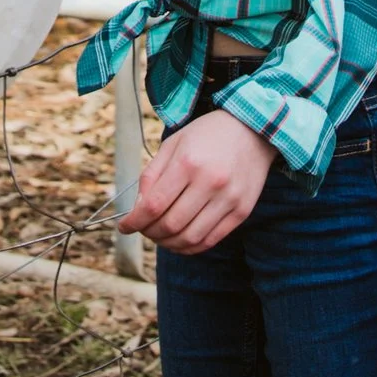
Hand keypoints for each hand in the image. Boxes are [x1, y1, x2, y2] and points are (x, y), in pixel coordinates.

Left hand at [119, 108, 275, 253]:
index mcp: (188, 163)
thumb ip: (152, 175)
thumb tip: (138, 209)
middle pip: (170, 225)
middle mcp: (210, 183)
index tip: (124, 226)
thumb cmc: (207, 135)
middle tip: (143, 229)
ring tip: (160, 237)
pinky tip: (180, 241)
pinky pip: (211, 240)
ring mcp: (229, 199)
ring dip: (168, 244)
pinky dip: (190, 247)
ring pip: (190, 238)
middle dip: (149, 233)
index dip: (134, 222)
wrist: (252, 129)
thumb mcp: (173, 144)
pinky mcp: (242, 211)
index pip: (153, 205)